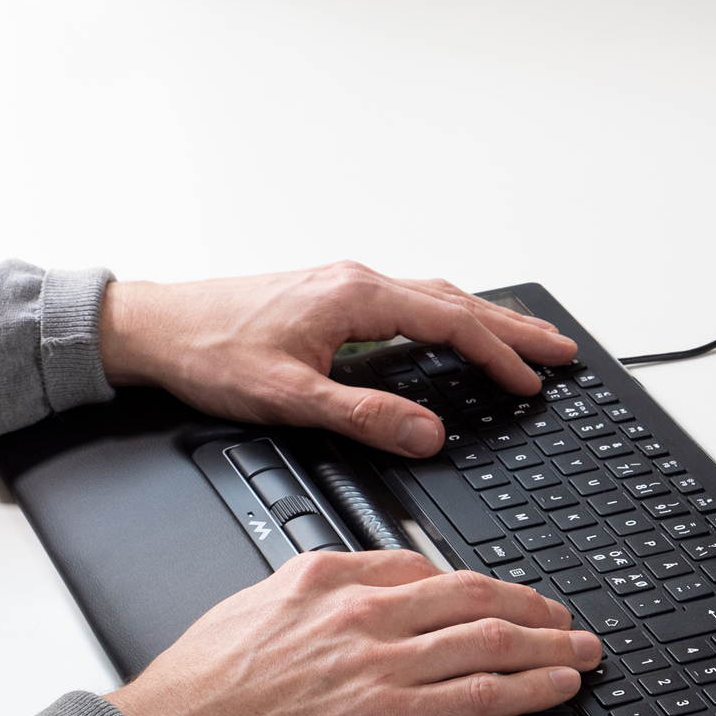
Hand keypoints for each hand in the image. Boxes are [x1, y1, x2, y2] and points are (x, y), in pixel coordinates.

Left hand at [96, 261, 579, 456]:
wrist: (154, 326)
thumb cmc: (209, 353)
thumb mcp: (287, 397)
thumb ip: (362, 417)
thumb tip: (427, 433)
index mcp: (354, 297)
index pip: (450, 323)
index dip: (498, 355)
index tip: (532, 383)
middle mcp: (356, 281)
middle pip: (457, 301)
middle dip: (514, 328)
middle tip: (561, 351)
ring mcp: (346, 286)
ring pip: (437, 297)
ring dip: (487, 320)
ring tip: (527, 343)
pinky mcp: (333, 297)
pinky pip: (412, 301)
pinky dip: (450, 318)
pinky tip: (457, 334)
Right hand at [106, 549, 600, 715]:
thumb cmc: (196, 691)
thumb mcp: (248, 611)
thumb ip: (303, 600)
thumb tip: (333, 601)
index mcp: (324, 578)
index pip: (420, 567)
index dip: (471, 584)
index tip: (494, 596)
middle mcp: (361, 611)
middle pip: (471, 594)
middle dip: (529, 604)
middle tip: (562, 616)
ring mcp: (380, 663)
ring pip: (490, 640)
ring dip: (549, 645)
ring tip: (581, 651)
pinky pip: (480, 695)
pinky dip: (530, 688)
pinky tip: (557, 688)